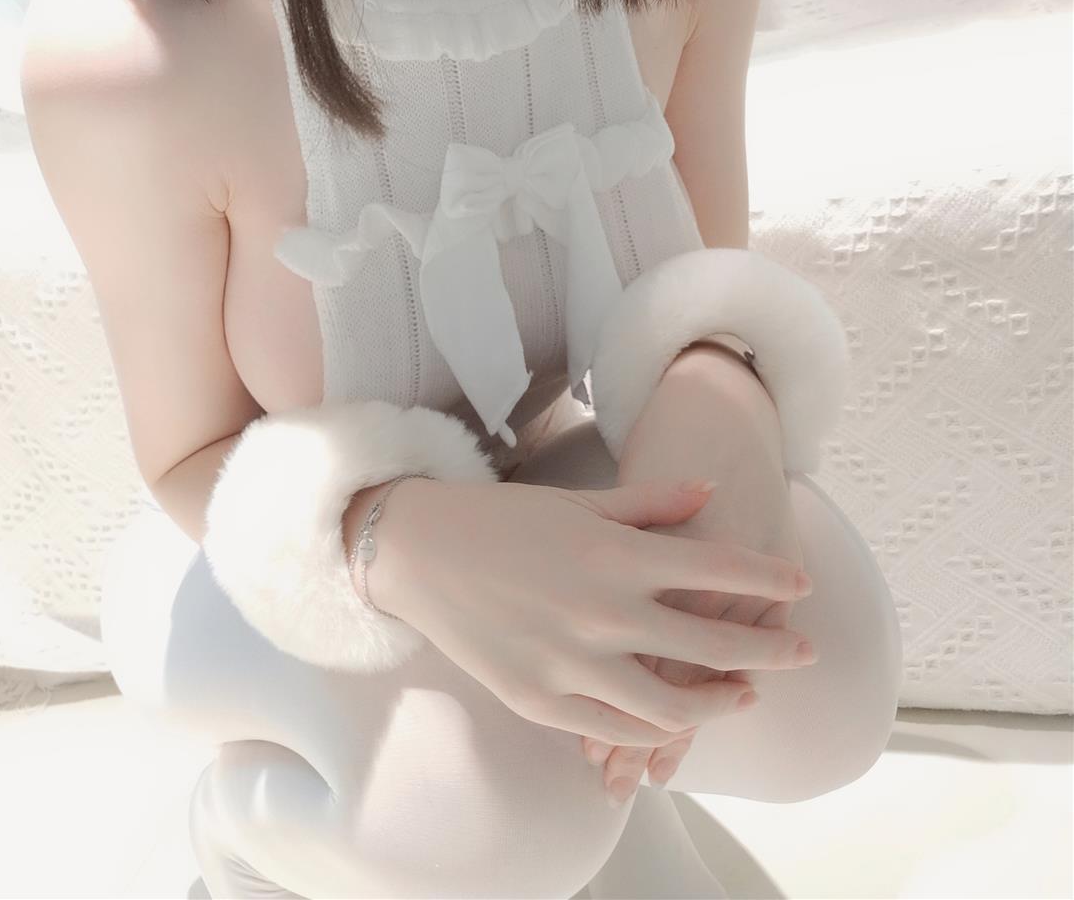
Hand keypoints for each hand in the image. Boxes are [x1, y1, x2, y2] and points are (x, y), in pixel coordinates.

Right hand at [377, 463, 812, 750]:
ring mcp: (573, 665)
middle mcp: (603, 613)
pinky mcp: (543, 701)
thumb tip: (710, 494)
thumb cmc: (503, 518)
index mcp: (616, 554)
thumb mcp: (580, 501)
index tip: (802, 584)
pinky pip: (616, 728)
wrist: (420, 553)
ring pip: (672, 705)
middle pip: (712, 643)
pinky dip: (655, 730)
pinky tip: (677, 718)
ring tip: (746, 693)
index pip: (718, 569)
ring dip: (721, 701)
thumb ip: (651, 502)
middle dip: (770, 649)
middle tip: (804, 651)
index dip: (768, 578)